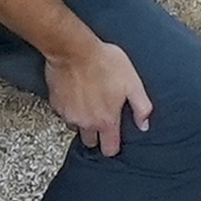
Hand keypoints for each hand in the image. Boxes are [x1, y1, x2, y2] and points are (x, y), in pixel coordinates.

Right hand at [44, 41, 152, 156]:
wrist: (74, 50)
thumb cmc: (105, 63)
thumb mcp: (133, 83)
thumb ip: (141, 107)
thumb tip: (144, 124)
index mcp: (106, 120)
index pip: (109, 149)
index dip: (113, 147)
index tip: (114, 141)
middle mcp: (85, 122)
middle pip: (90, 142)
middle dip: (97, 135)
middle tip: (102, 119)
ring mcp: (68, 115)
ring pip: (76, 127)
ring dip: (82, 121)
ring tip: (90, 103)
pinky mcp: (56, 105)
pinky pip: (64, 114)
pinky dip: (71, 109)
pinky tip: (78, 95)